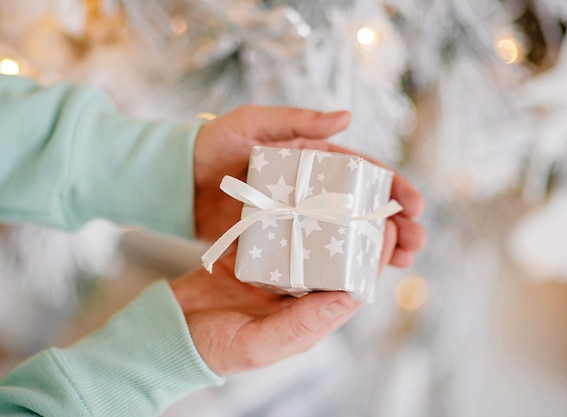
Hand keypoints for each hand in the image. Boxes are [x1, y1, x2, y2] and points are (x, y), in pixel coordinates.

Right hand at [171, 216, 397, 374]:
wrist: (169, 332)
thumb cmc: (211, 348)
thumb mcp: (256, 343)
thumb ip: (301, 325)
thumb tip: (349, 297)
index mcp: (309, 319)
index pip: (354, 287)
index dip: (375, 259)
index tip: (389, 227)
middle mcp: (300, 297)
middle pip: (341, 262)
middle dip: (362, 234)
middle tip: (375, 201)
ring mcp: (279, 277)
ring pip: (315, 245)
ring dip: (332, 220)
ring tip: (346, 191)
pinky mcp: (257, 261)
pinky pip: (283, 235)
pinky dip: (294, 216)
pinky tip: (301, 194)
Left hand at [193, 105, 425, 267]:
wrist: (178, 180)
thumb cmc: (213, 145)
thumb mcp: (253, 123)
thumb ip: (296, 120)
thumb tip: (347, 117)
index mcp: (312, 157)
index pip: (362, 171)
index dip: (392, 187)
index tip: (415, 206)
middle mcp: (311, 186)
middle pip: (362, 206)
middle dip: (393, 223)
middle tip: (416, 243)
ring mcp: (298, 214)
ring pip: (345, 232)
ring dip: (374, 247)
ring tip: (400, 263)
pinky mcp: (281, 236)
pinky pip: (316, 250)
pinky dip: (338, 262)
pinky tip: (356, 277)